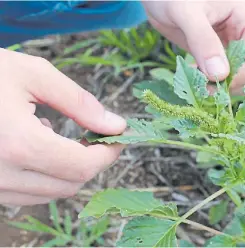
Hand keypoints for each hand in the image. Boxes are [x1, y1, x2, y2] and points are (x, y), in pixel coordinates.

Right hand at [0, 49, 125, 205]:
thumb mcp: (34, 74)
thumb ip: (80, 103)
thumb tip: (116, 125)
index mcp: (19, 144)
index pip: (82, 166)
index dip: (108, 154)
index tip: (117, 139)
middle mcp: (1, 173)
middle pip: (70, 185)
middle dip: (91, 162)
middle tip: (95, 136)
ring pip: (49, 194)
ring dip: (67, 170)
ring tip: (57, 134)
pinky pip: (25, 193)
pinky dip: (43, 175)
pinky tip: (33, 144)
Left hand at [142, 1, 244, 93]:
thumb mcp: (186, 13)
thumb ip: (203, 41)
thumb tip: (220, 75)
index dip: (242, 75)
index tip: (217, 85)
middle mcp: (243, 34)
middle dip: (229, 83)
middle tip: (203, 88)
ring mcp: (229, 45)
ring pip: (235, 76)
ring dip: (218, 86)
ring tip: (196, 82)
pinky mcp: (214, 54)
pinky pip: (219, 75)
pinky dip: (208, 82)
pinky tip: (193, 78)